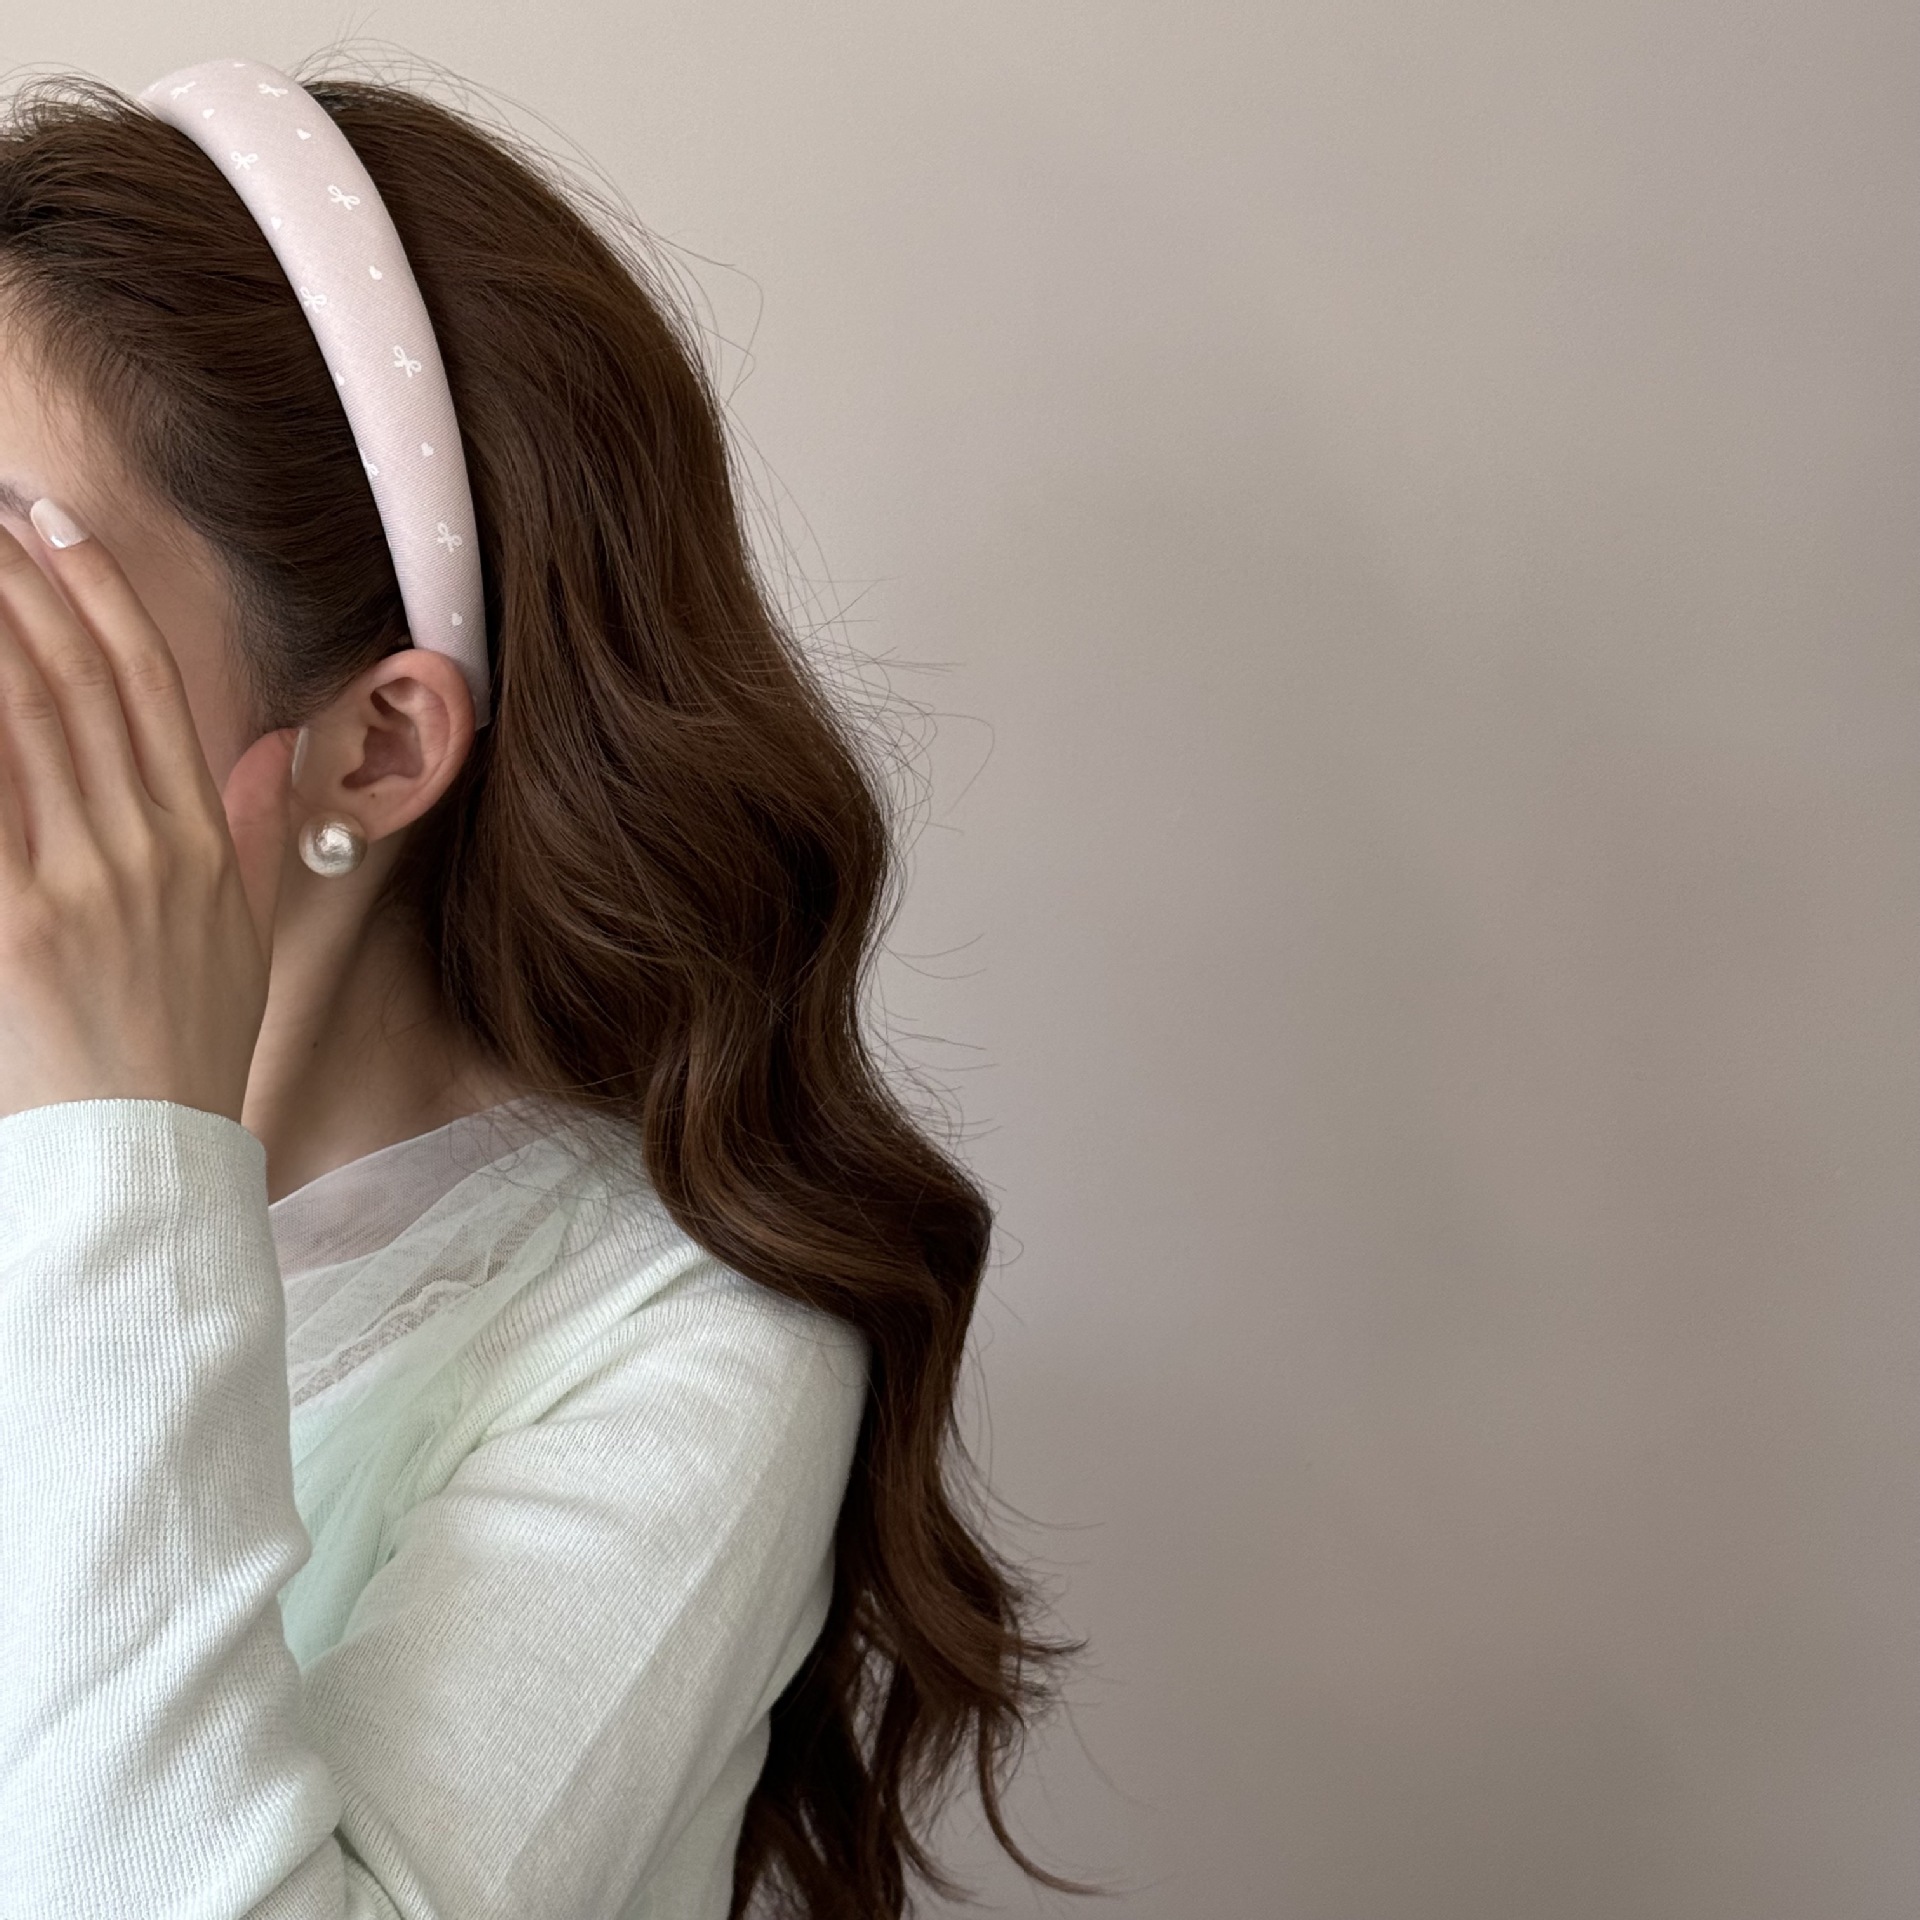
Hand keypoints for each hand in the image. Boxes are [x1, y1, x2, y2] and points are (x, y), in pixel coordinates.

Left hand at [0, 501, 296, 1129]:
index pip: (153, 688)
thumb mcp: (249, 939)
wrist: (149, 1156)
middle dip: (24, 584)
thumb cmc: (191, 1048)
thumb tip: (272, 751)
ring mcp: (82, 883)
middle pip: (80, 683)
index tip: (56, 526)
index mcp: (204, 846)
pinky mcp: (16, 924)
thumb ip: (258, 835)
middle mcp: (148, 849)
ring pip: (27, 720)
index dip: (104, 595)